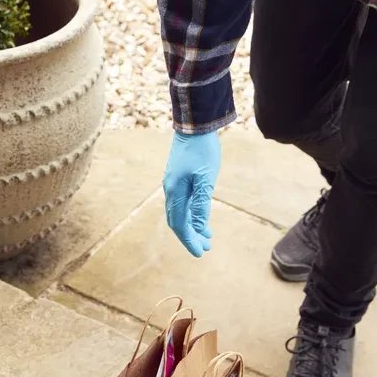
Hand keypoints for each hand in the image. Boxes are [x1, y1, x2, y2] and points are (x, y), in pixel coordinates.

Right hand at [163, 131, 219, 256]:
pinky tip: (200, 215)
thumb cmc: (203, 150)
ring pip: (179, 212)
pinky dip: (190, 213)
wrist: (194, 125)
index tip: (200, 252)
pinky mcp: (177, 177)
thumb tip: (198, 227)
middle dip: (191, 236)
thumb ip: (201, 204)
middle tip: (205, 247)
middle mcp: (170, 191)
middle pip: (177, 221)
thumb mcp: (206, 179)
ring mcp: (172, 184)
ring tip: (207, 234)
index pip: (181, 224)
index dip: (189, 240)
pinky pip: (181, 202)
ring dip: (192, 225)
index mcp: (175, 193)